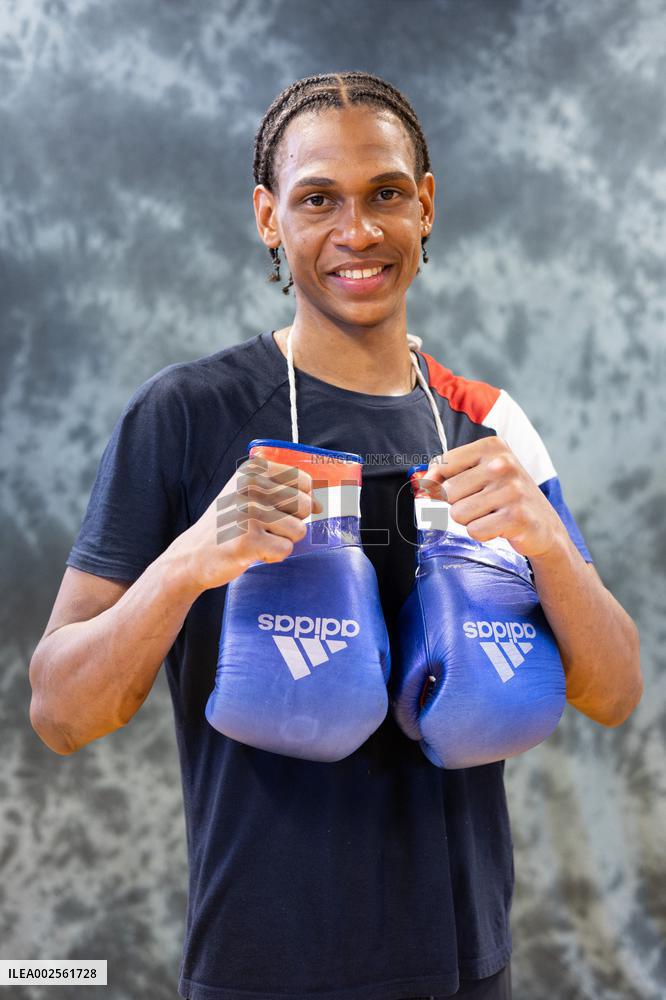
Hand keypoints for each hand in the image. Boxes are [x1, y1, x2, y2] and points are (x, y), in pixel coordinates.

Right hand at [166, 455, 322, 594]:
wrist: (193, 555)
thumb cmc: (228, 525)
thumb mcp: (248, 494)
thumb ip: (282, 491)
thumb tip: (319, 504)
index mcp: (252, 470)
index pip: (304, 481)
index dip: (302, 501)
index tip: (282, 511)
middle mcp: (250, 487)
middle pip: (305, 505)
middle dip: (290, 522)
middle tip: (264, 527)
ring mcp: (249, 513)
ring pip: (299, 530)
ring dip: (281, 540)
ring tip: (256, 539)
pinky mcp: (248, 540)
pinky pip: (286, 549)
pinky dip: (273, 556)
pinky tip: (252, 552)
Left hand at [422, 437, 566, 559]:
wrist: (543, 525)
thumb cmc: (505, 497)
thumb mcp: (481, 474)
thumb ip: (449, 474)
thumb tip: (422, 485)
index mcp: (491, 446)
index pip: (442, 464)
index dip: (436, 483)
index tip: (447, 491)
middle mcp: (502, 463)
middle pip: (448, 492)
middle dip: (458, 505)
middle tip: (482, 505)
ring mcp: (512, 489)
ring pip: (458, 513)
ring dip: (471, 520)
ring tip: (491, 515)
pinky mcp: (516, 516)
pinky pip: (475, 530)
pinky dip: (483, 533)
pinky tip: (500, 526)